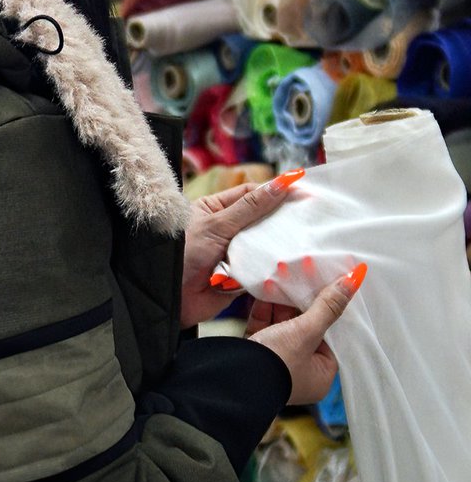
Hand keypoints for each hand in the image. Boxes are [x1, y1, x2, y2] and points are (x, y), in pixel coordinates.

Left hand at [180, 170, 303, 327]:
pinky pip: (263, 271)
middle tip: (312, 220)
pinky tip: (293, 266)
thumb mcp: (217, 224)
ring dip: (279, 247)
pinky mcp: (241, 279)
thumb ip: (250, 208)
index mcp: (216, 209)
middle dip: (282, 223)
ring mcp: (234, 254)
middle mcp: (227, 230)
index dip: (275, 193)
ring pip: (265, 247)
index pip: (251, 195)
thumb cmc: (182, 252)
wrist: (168, 297)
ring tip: (308, 242)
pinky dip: (274, 270)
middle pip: (262, 222)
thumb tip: (279, 184)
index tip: (302, 193)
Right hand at [246, 264, 365, 404]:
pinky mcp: (257, 348)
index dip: (329, 310)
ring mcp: (277, 358)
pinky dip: (265, 306)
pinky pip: (265, 323)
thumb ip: (327, 307)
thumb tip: (352, 282)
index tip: (328, 286)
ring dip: (282, 301)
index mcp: (320, 375)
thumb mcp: (305, 332)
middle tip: (303, 276)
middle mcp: (300, 369)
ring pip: (284, 323)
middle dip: (302, 302)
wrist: (233, 375)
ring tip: (283, 275)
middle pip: (307, 328)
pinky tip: (266, 287)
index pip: (331, 337)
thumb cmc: (276, 363)